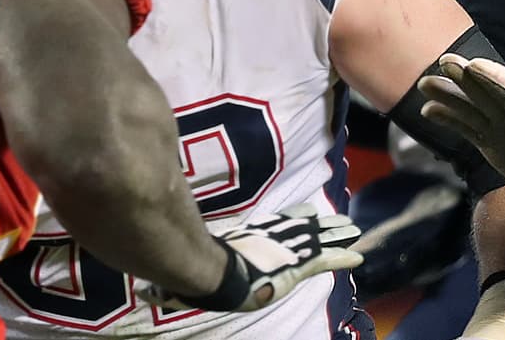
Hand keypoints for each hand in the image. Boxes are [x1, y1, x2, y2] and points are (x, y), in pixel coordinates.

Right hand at [135, 204, 362, 312]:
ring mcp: (284, 251)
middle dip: (320, 225)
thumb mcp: (183, 282)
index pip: (273, 228)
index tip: (304, 211)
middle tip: (341, 219)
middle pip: (300, 230)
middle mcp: (270, 242)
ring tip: (355, 230)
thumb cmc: (196, 276)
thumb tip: (145, 293)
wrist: (213, 276)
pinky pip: (323, 260)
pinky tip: (359, 257)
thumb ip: (169, 287)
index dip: (290, 219)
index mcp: (248, 244)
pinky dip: (341, 257)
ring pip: (316, 241)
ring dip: (336, 236)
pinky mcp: (296, 264)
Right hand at [417, 55, 504, 200]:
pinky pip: (463, 126)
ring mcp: (497, 125)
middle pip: (485, 91)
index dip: (495, 79)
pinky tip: (426, 111)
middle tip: (445, 60)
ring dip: (448, 94)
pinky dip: (446, 118)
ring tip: (425, 83)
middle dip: (466, 77)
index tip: (475, 65)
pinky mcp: (488, 139)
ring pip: (468, 106)